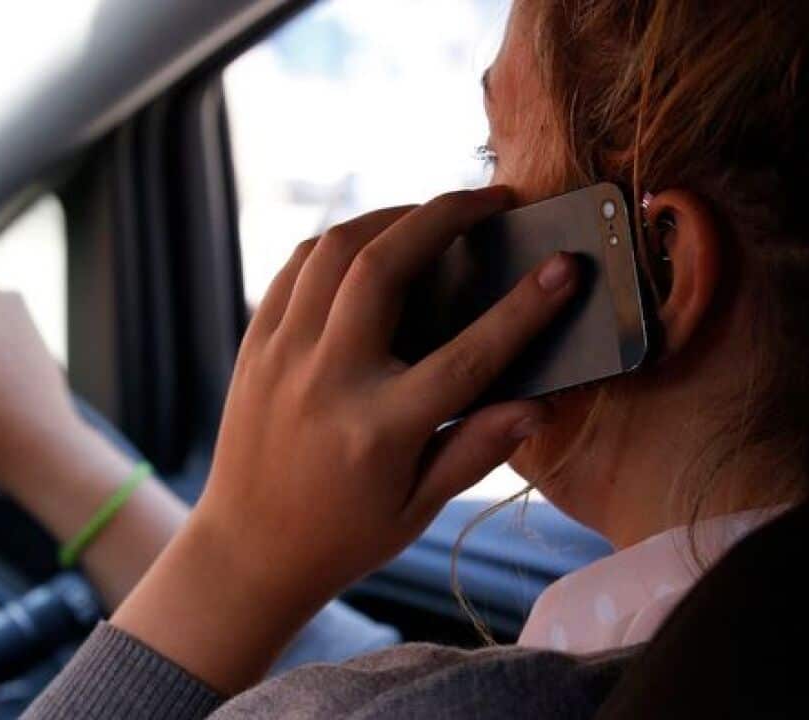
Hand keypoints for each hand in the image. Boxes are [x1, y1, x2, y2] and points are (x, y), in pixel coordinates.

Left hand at [112, 186, 579, 691]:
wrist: (245, 551)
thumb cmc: (341, 537)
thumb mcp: (417, 509)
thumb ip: (475, 450)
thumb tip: (538, 405)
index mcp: (379, 429)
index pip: (469, 354)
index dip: (525, 307)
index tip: (563, 267)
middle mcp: (327, 380)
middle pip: (385, 265)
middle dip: (444, 214)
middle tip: (489, 200)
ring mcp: (282, 357)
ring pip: (333, 251)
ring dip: (388, 216)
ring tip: (430, 217)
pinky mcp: (254, 347)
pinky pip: (295, 269)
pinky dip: (337, 243)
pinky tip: (369, 244)